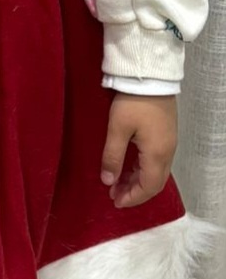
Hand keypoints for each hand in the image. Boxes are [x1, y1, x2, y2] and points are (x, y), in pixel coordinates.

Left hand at [101, 93, 177, 208]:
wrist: (150, 77)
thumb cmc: (132, 103)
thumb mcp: (117, 129)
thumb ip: (112, 157)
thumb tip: (108, 182)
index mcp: (157, 154)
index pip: (148, 186)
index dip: (132, 198)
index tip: (115, 201)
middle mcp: (167, 152)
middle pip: (155, 182)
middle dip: (135, 192)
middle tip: (114, 194)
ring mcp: (169, 143)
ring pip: (156, 172)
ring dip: (138, 181)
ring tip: (118, 183)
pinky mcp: (166, 135)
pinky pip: (157, 161)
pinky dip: (143, 169)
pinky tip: (129, 167)